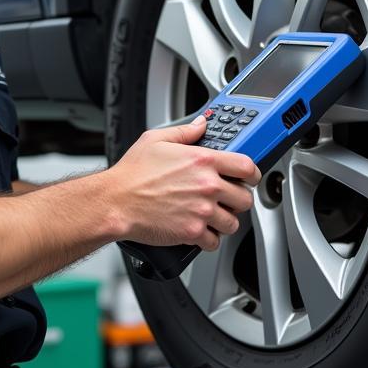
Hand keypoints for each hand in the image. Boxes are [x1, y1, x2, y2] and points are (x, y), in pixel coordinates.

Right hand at [105, 115, 261, 251]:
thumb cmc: (132, 173)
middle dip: (237, 200)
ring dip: (225, 221)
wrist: (115, 202)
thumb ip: (185, 132)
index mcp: (203, 160)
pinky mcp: (192, 232)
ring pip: (233, 222)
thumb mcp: (157, 140)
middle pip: (245, 198)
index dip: (252, 174)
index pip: (247, 167)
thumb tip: (200, 125)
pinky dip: (209, 239)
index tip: (248, 178)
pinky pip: (214, 242)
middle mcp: (207, 185)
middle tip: (226, 199)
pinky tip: (200, 231)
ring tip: (212, 217)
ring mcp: (202, 210)